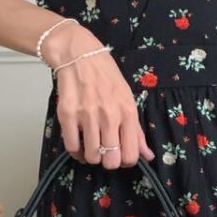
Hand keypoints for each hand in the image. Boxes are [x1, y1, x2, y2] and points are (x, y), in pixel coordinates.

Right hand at [38, 17, 152, 168]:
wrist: (80, 55)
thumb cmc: (107, 76)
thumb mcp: (128, 100)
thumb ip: (137, 131)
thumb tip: (148, 156)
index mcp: (128, 112)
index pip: (131, 155)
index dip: (125, 161)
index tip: (119, 154)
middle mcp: (109, 116)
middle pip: (110, 161)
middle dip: (107, 161)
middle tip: (104, 151)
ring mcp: (87, 116)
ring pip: (91, 156)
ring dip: (91, 156)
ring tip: (91, 146)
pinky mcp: (68, 115)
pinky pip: (71, 147)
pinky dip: (75, 151)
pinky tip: (78, 143)